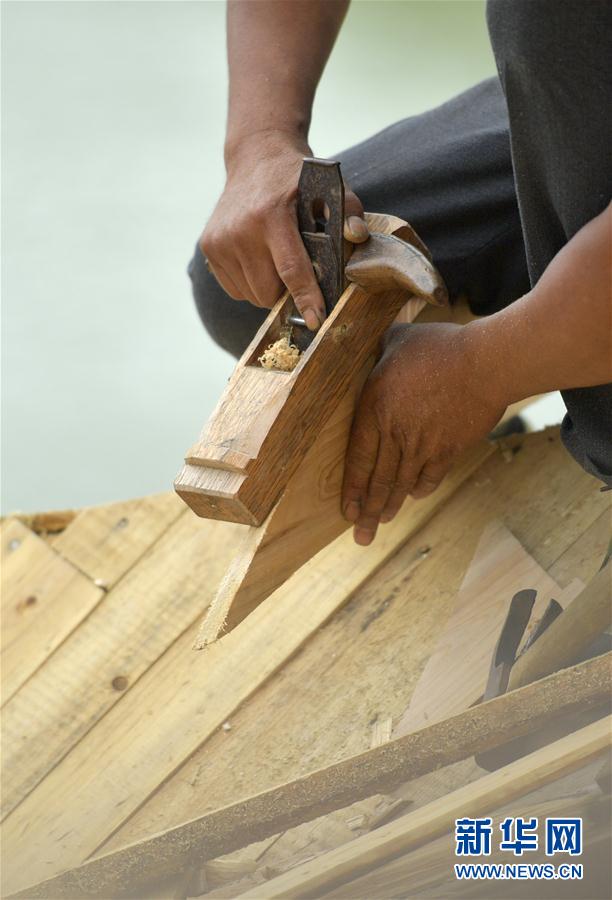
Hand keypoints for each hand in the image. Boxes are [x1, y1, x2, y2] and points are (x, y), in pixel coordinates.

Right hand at [200, 132, 367, 330]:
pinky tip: (258, 258)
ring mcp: (220, 240)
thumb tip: (358, 236)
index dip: (305, 299)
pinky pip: (235, 289)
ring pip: (251, 295)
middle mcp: (240, 229)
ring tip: (275, 260)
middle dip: (286, 293)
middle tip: (297, 273)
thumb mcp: (329, 187)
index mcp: (272, 215)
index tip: (315, 321)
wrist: (256, 157)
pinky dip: (250, 283)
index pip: (291, 270)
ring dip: (268, 288)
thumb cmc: (297, 179)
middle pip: (268, 292)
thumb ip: (349, 212)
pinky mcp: (209, 247)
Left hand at [342, 322, 508, 544]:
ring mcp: (422, 445)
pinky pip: (430, 477)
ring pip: (402, 484)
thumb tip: (376, 349)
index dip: (351, 488)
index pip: (356, 458)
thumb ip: (381, 350)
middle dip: (367, 512)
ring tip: (382, 521)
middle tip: (360, 536)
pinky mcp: (449, 449)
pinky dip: (420, 489)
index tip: (346, 510)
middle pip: (377, 481)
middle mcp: (394, 433)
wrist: (486, 364)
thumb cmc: (441, 347)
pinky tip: (415, 495)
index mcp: (373, 408)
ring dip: (391, 506)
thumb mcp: (399, 340)